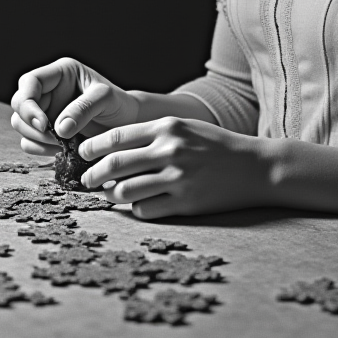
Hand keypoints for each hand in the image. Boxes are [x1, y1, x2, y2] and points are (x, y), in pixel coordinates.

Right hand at [10, 57, 140, 156]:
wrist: (127, 124)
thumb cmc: (118, 104)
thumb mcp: (105, 99)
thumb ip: (83, 109)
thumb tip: (59, 128)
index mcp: (60, 73)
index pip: (29, 82)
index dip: (28, 103)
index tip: (43, 123)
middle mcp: (48, 90)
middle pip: (19, 104)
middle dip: (32, 124)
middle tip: (56, 138)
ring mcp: (45, 111)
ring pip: (20, 124)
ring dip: (36, 138)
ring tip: (62, 144)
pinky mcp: (46, 131)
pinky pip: (29, 142)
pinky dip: (40, 149)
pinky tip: (60, 151)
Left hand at [80, 117, 266, 218]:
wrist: (255, 167)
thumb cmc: (215, 146)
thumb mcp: (184, 128)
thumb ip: (151, 134)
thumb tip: (112, 149)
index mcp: (167, 127)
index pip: (116, 137)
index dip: (91, 147)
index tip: (82, 155)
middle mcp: (170, 150)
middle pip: (114, 164)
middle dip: (92, 175)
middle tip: (85, 181)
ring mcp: (178, 177)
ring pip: (125, 190)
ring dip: (111, 195)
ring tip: (109, 195)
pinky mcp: (186, 202)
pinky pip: (146, 209)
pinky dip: (136, 209)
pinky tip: (138, 205)